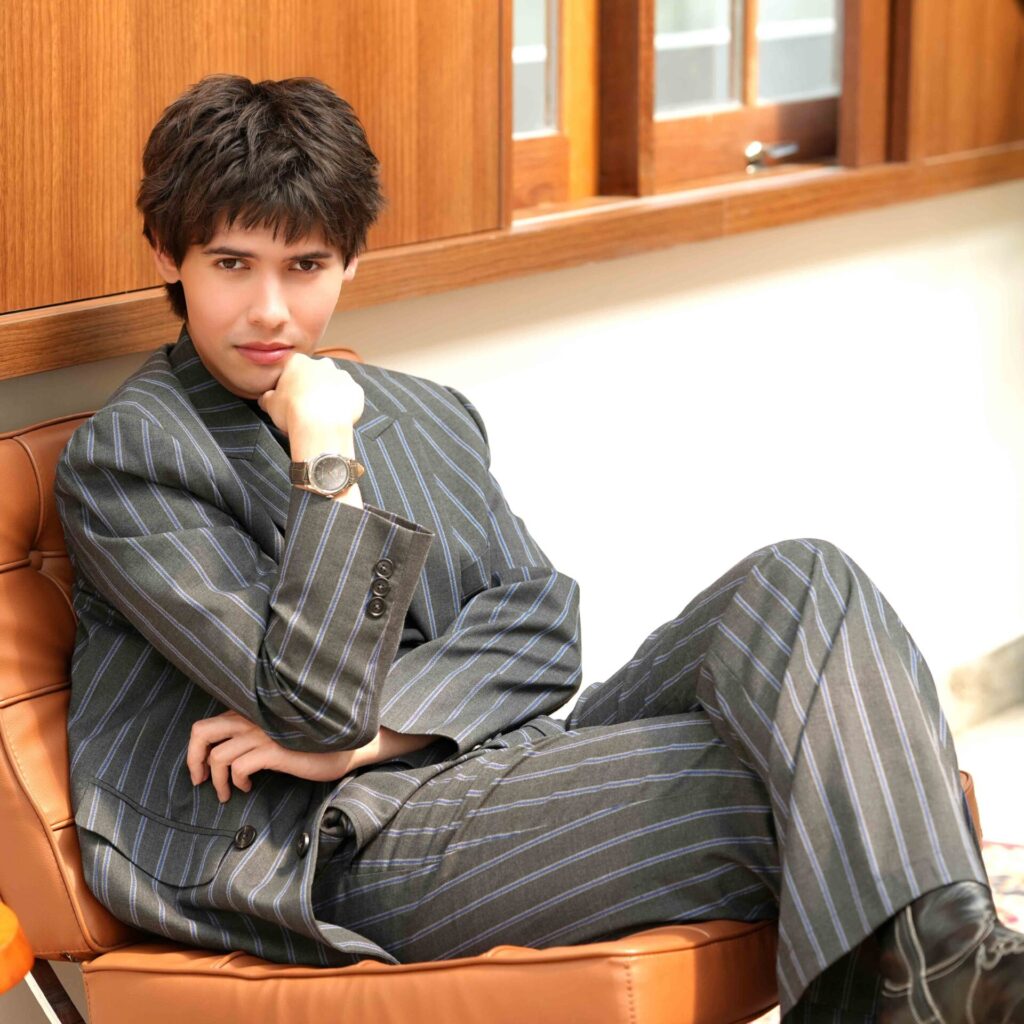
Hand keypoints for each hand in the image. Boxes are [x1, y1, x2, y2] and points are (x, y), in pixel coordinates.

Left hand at [187, 709, 361, 801]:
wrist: (342, 746)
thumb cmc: (307, 743)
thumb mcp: (272, 735)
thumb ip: (249, 736)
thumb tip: (220, 756)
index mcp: (249, 712)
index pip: (205, 724)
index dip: (196, 750)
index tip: (202, 770)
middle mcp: (252, 718)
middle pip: (202, 732)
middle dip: (194, 760)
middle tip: (201, 780)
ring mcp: (262, 733)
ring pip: (219, 756)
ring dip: (218, 781)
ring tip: (228, 792)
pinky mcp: (275, 750)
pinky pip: (239, 768)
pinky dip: (237, 782)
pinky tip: (248, 787)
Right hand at [257, 353, 363, 446]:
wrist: (319, 424)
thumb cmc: (292, 411)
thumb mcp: (270, 404)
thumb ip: (268, 398)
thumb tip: (266, 398)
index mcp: (299, 362)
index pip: (294, 369)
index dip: (292, 385)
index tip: (291, 398)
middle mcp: (323, 364)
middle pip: (317, 374)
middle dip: (313, 387)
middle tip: (308, 406)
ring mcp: (342, 376)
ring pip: (336, 383)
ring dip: (331, 394)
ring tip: (323, 414)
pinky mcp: (356, 390)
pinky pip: (350, 396)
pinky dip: (346, 405)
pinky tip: (337, 417)